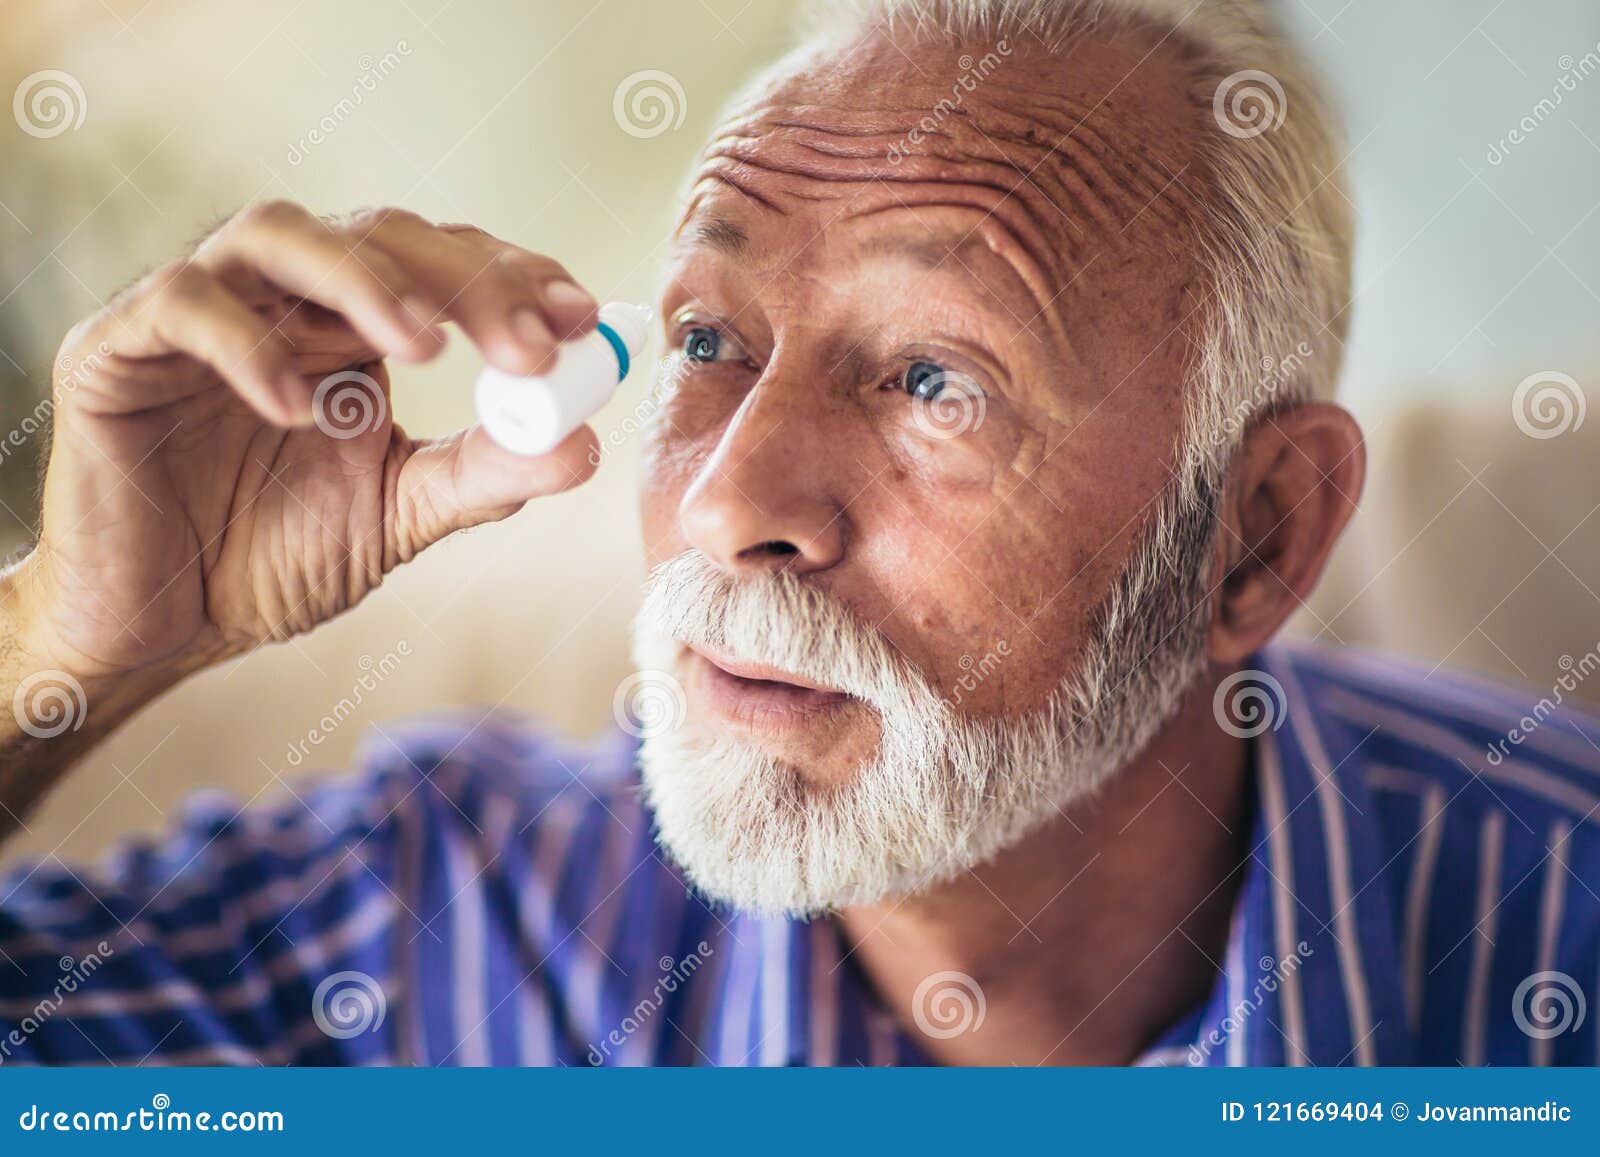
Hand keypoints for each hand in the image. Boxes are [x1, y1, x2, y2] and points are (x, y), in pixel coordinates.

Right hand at [15, 201, 602, 677]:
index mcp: (353, 328)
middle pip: (381, 236)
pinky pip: (182, 305)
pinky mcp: (119, 346)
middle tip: (529, 345)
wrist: (163, 625)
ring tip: (425, 346)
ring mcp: (201, 312)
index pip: (442, 264)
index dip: (512, 276)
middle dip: (466, 281)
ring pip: (279, 233)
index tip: (581, 317)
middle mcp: (284, 300)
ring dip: (364, 280)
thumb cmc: (272, 558)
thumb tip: (583, 447)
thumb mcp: (398, 514)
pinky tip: (297, 405)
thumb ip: (482, 475)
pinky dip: (245, 343)